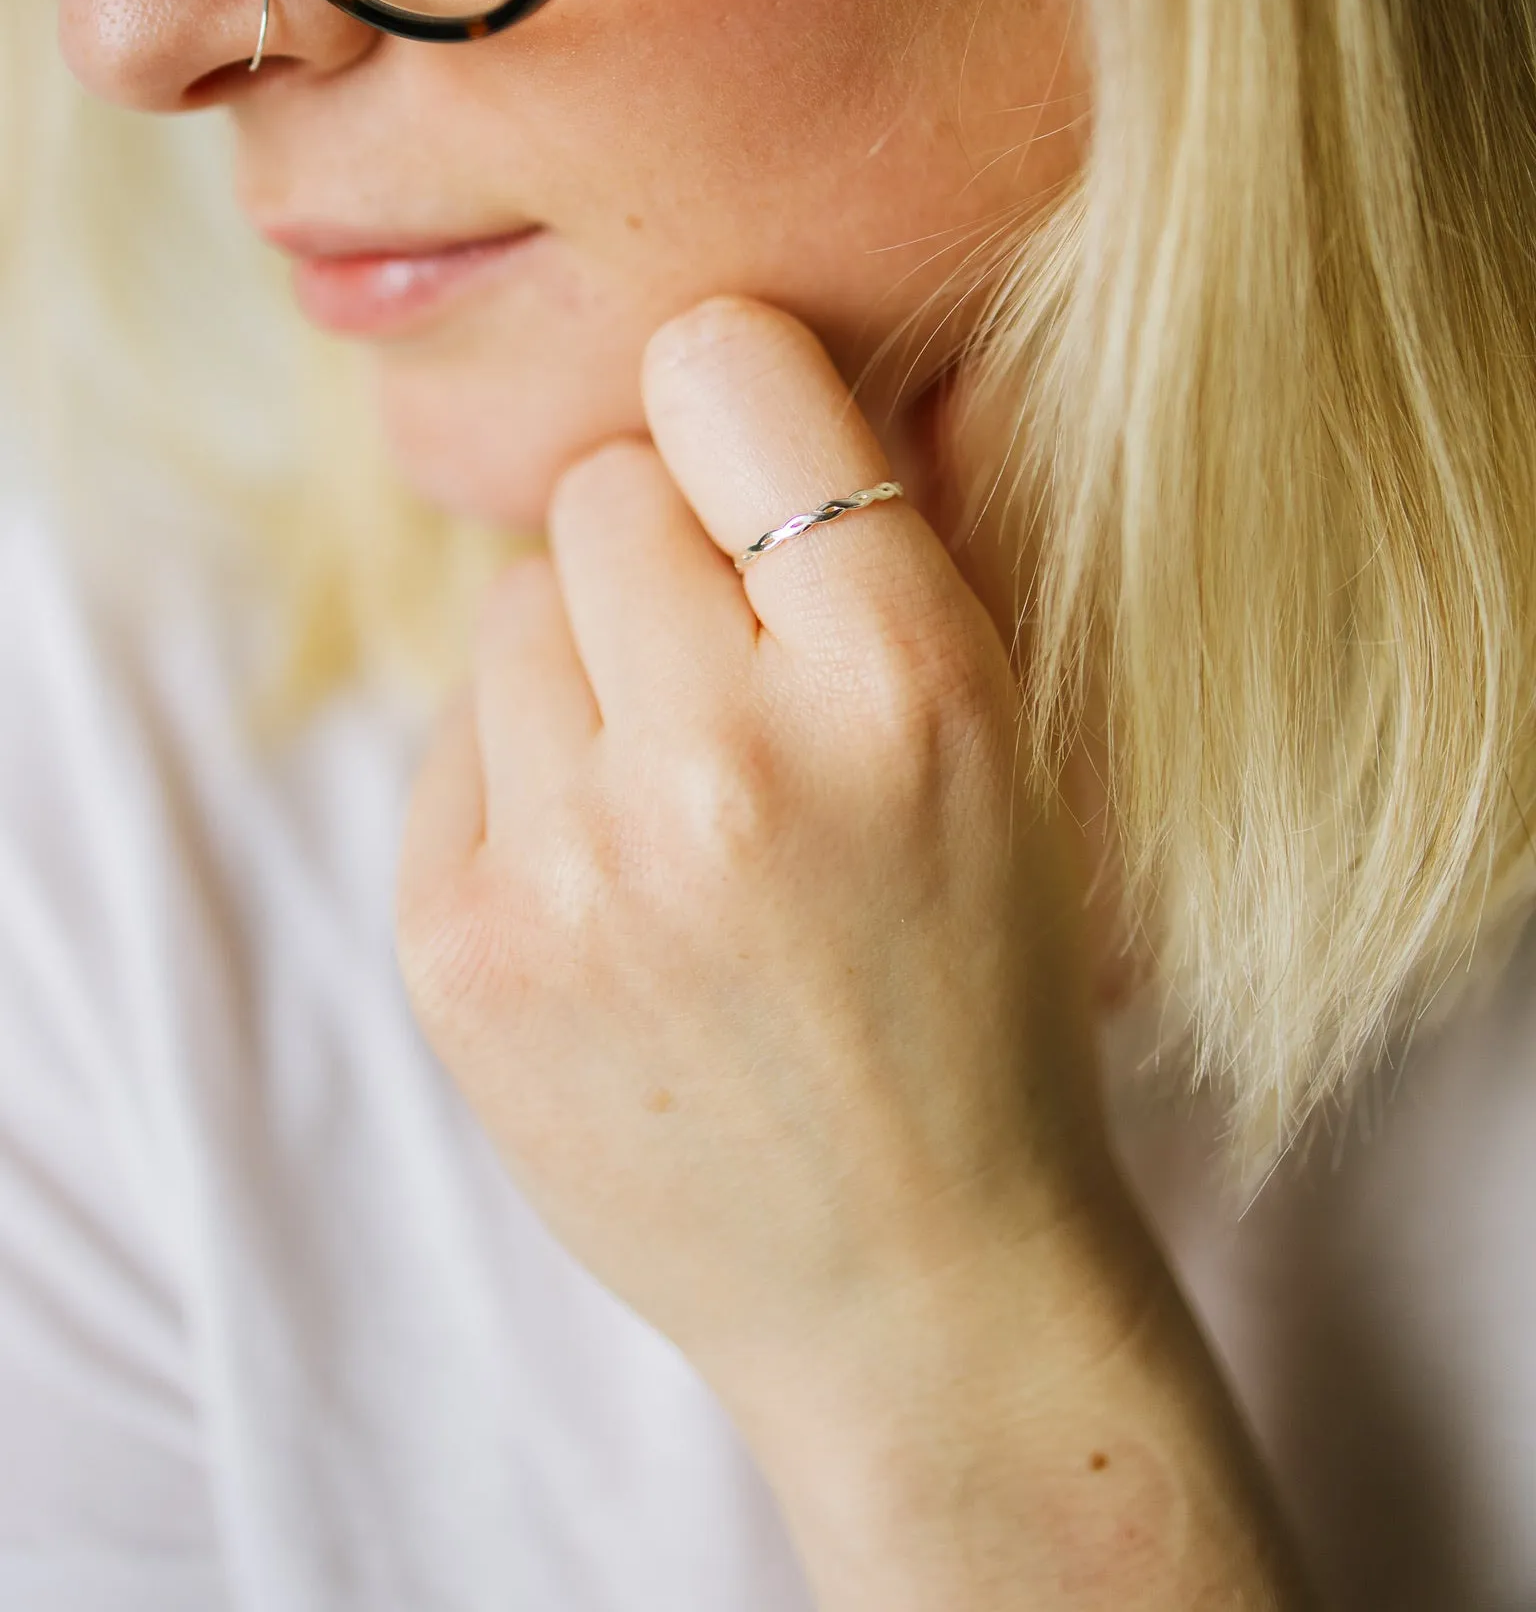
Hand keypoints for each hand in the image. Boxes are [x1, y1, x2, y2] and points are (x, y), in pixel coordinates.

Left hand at [395, 297, 1109, 1423]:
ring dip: (588, 667)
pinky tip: (614, 883)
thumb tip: (822, 334)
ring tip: (677, 795)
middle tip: (734, 674)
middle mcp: (730, 763)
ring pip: (513, 605)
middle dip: (665, 552)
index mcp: (907, 684)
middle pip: (601, 485)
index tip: (754, 456)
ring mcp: (578, 869)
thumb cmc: (984, 983)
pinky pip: (454, 738)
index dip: (742, 399)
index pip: (727, 373)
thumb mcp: (1020, 742)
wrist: (915, 1278)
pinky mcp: (461, 952)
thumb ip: (929, 518)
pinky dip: (525, 780)